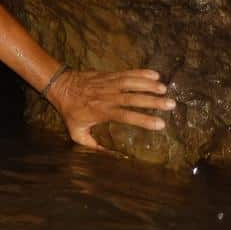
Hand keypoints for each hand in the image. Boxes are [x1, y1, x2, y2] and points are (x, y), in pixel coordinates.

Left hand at [48, 68, 174, 149]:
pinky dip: (140, 73)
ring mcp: (108, 84)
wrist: (60, 86)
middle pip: (133, 98)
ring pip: (131, 83)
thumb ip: (91, 145)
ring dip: (149, 85)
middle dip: (153, 101)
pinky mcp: (108, 75)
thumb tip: (108, 156)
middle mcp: (107, 97)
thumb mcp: (76, 132)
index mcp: (101, 111)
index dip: (143, 120)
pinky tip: (155, 74)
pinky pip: (126, 73)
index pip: (126, 116)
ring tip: (165, 89)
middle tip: (171, 104)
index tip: (160, 124)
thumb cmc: (70, 110)